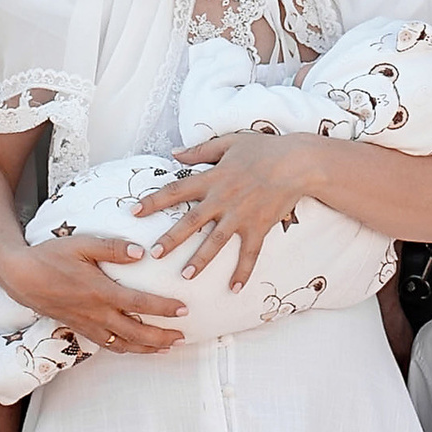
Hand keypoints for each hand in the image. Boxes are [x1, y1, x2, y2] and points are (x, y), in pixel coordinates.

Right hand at [6, 227, 188, 355]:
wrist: (20, 276)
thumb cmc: (51, 256)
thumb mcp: (82, 244)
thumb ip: (112, 247)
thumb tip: (141, 252)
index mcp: (101, 292)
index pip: (140, 304)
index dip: (164, 309)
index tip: (183, 310)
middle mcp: (96, 313)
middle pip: (136, 333)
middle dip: (162, 337)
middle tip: (182, 336)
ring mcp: (87, 324)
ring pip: (123, 344)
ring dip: (147, 348)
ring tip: (166, 347)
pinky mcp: (79, 328)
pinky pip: (107, 344)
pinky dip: (125, 349)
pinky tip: (135, 347)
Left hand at [130, 132, 326, 282]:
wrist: (298, 163)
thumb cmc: (264, 149)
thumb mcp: (229, 142)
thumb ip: (200, 150)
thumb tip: (174, 154)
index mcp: (212, 178)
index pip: (176, 191)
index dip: (153, 202)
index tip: (133, 213)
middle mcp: (223, 199)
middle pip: (191, 221)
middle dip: (171, 239)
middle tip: (154, 255)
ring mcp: (241, 215)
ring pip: (216, 241)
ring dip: (201, 259)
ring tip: (186, 276)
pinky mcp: (259, 227)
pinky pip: (250, 254)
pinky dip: (243, 272)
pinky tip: (234, 289)